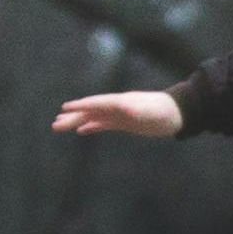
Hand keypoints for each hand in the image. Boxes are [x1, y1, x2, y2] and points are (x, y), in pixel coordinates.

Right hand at [52, 90, 183, 137]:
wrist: (178, 114)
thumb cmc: (164, 112)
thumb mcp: (150, 112)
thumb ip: (137, 109)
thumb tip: (124, 108)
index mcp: (120, 102)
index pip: (96, 103)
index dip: (81, 106)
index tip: (64, 109)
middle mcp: (117, 106)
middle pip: (90, 111)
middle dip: (72, 118)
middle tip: (54, 126)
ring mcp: (119, 114)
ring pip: (93, 117)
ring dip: (77, 121)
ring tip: (59, 126)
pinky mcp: (124, 122)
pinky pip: (103, 123)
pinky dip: (91, 126)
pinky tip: (81, 131)